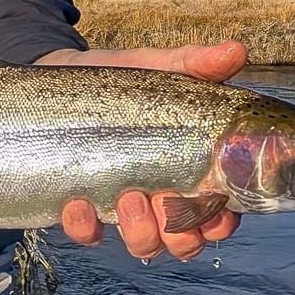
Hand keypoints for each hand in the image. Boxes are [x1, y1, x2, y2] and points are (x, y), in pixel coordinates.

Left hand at [56, 41, 245, 260]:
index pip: (218, 213)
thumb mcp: (158, 68)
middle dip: (179, 234)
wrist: (58, 76)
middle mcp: (159, 197)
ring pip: (144, 245)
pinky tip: (77, 203)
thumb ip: (195, 64)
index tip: (213, 209)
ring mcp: (120, 207)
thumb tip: (236, 50)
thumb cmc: (120, 81)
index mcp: (188, 170)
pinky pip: (87, 235)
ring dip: (141, 233)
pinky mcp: (80, 208)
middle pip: (184, 240)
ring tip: (128, 198)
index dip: (220, 221)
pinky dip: (85, 227)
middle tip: (163, 201)